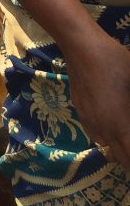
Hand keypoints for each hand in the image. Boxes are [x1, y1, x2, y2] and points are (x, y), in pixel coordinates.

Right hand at [67, 31, 129, 169]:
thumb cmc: (115, 63)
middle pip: (119, 158)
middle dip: (129, 159)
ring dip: (118, 148)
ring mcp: (88, 119)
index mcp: (119, 125)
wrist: (81, 46)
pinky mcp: (79, 109)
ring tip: (127, 137)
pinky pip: (95, 132)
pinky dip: (106, 135)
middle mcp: (102, 128)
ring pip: (105, 146)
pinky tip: (112, 121)